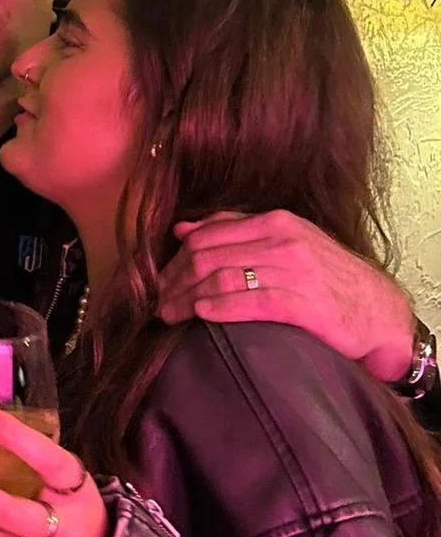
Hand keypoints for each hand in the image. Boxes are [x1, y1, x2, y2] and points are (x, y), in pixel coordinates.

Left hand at [156, 210, 416, 382]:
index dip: (175, 258)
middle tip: (157, 301)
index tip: (160, 279)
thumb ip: (237, 232)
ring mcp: (292, 271)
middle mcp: (282, 241)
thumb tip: (183, 229)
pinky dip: (216, 308)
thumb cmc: (329, 278)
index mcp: (276, 222)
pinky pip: (247, 302)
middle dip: (174, 280)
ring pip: (220, 278)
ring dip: (185, 298)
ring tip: (168, 314)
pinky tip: (199, 315)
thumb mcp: (288, 242)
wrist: (379, 311)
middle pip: (207, 256)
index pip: (208, 234)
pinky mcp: (301, 304)